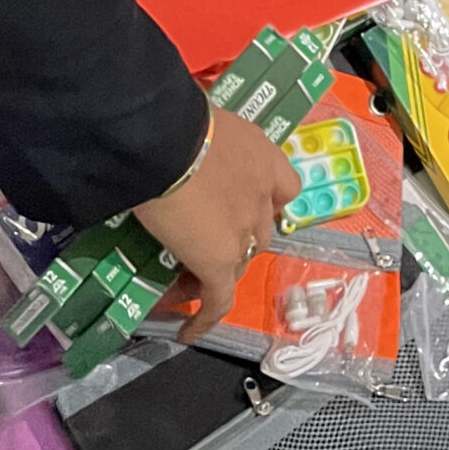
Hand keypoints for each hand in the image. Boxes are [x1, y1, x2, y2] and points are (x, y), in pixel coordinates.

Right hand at [134, 106, 296, 340]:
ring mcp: (243, 230)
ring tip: (185, 279)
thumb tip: (176, 143)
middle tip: (201, 243)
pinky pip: (217, 299)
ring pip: (238, 263)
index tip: (244, 209)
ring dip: (217, 270)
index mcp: (262, 156)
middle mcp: (262, 195)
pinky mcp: (219, 261)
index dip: (267, 203)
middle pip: (258, 232)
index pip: (283, 188)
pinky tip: (187, 330)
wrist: (165, 139)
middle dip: (236, 240)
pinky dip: (204, 317)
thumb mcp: (201, 122)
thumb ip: (202, 143)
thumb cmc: (176, 120)